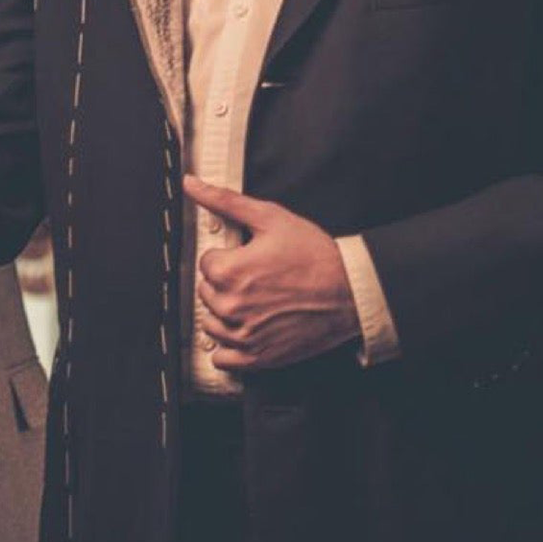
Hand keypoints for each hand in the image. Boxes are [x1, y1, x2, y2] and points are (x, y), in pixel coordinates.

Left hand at [184, 176, 360, 371]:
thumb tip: (192, 184)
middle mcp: (231, 306)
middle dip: (225, 283)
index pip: (205, 263)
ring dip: (224, 313)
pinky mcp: (257, 356)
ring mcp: (243, 335)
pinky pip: (222, 358)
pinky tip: (245, 329)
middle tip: (255, 278)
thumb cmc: (316, 255)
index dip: (227, 256)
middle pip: (206, 293)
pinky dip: (228, 346)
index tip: (246, 258)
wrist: (350, 291)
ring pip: (210, 324)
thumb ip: (225, 201)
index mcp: (229, 272)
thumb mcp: (271, 218)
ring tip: (253, 301)